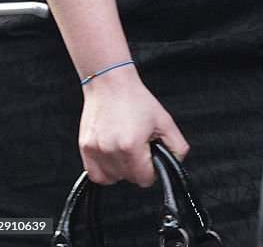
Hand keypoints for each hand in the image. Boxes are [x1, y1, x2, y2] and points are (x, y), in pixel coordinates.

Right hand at [79, 64, 188, 185]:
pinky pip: (96, 175)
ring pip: (113, 178)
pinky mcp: (85, 148)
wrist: (110, 83)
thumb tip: (176, 163)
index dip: (152, 170)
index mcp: (132, 146)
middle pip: (130, 179)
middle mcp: (112, 150)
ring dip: (122, 169)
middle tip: (139, 146)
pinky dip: (105, 171)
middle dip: (138, 167)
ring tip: (125, 148)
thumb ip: (177, 146)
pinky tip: (113, 157)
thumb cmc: (135, 98)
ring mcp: (96, 150)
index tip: (151, 157)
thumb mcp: (164, 120)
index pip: (145, 180)